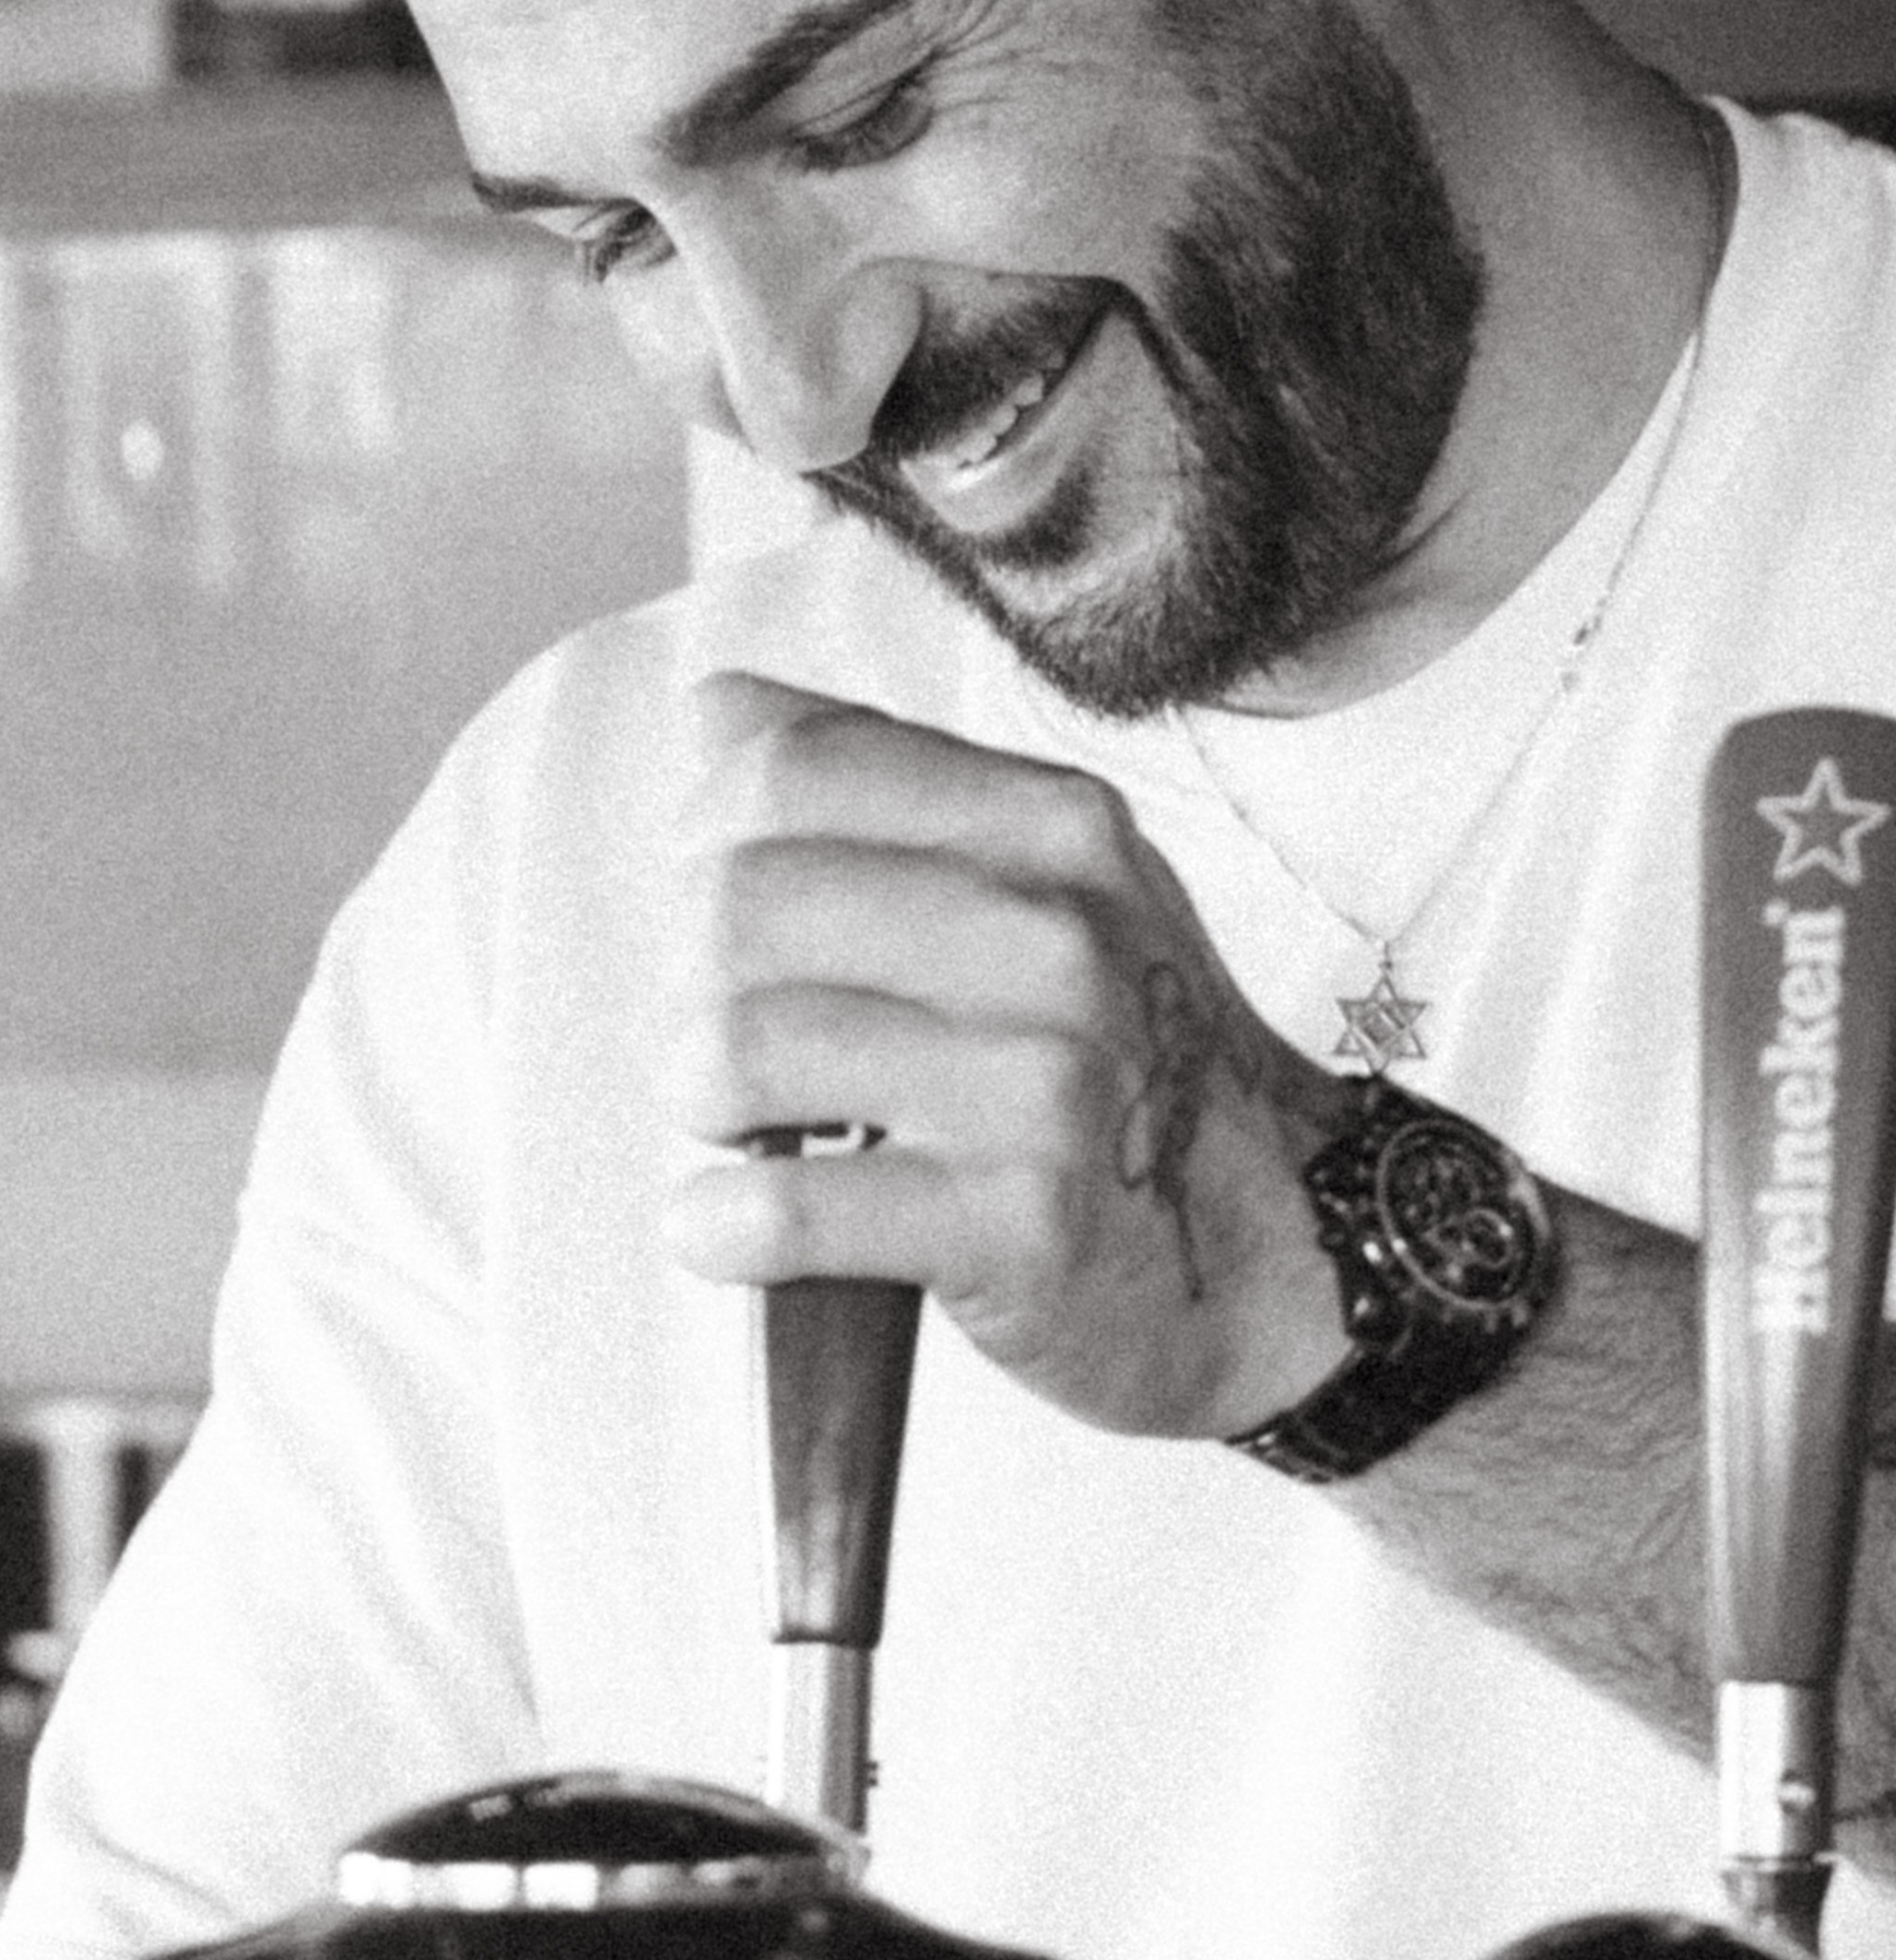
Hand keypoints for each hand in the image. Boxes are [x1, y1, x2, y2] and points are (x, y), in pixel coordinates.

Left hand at [665, 675, 1338, 1444]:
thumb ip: (884, 786)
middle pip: (739, 902)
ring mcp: (1046, 1079)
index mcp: (1051, 826)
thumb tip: (713, 711)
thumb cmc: (1121, 1062)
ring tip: (734, 1128)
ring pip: (745, 1045)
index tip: (703, 904)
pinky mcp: (1018, 1220)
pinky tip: (728, 1229)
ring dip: (700, 1099)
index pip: (786, 767)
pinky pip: (792, 1204)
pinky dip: (721, 1226)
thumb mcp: (1049, 883)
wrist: (1272, 1248)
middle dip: (687, 985)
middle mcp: (1056, 934)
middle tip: (717, 1044)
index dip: (698, 836)